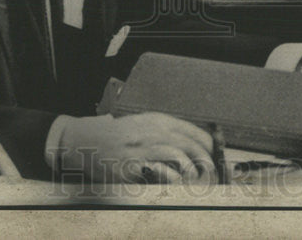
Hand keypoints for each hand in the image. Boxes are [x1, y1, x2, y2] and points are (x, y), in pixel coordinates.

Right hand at [53, 112, 213, 182]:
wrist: (87, 140)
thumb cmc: (119, 135)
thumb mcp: (144, 124)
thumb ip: (167, 132)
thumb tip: (193, 146)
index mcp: (158, 121)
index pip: (193, 132)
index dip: (208, 146)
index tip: (214, 156)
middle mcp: (153, 132)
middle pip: (189, 144)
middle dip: (204, 159)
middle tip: (210, 171)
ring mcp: (142, 148)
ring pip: (177, 154)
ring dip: (190, 168)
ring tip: (195, 176)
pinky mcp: (132, 165)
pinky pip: (157, 170)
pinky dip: (170, 176)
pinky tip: (175, 180)